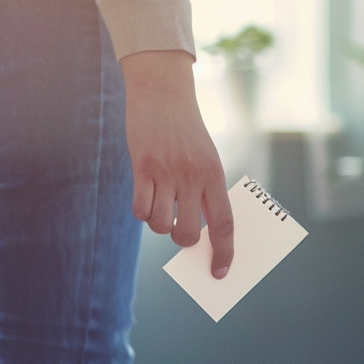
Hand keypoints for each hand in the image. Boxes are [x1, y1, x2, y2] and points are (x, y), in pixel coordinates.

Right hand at [119, 49, 233, 278]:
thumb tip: (199, 233)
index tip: (221, 272)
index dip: (224, 252)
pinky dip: (141, 212)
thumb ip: (205, 192)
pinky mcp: (141, 166)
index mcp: (215, 175)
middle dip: (184, 241)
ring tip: (160, 205)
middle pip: (190, 233)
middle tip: (180, 228)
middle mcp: (193, 176)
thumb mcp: (205, 158)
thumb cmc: (186, 131)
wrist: (162, 91)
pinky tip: (144, 197)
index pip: (224, 224)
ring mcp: (166, 172)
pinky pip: (139, 209)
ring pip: (161, 225)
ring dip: (160, 225)